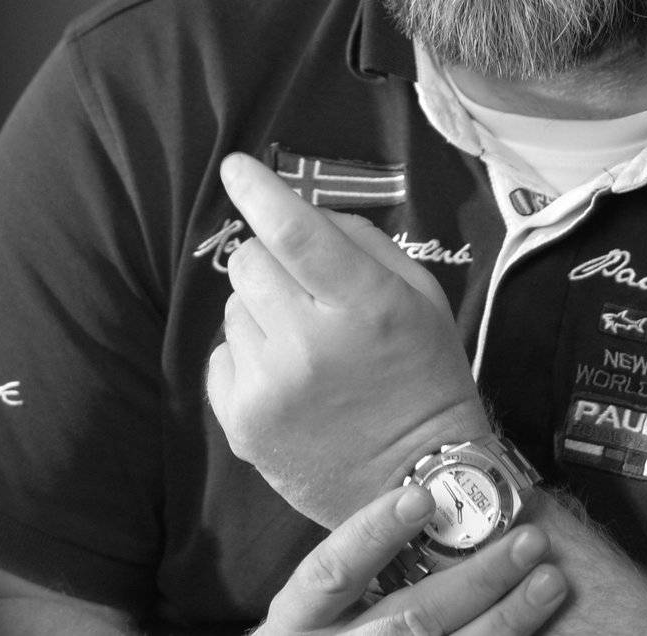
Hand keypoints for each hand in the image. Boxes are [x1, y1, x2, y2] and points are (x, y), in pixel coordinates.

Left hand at [207, 151, 491, 525]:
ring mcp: (270, 388)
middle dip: (270, 258)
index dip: (260, 192)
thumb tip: (302, 209)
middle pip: (250, 261)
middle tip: (303, 286)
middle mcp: (309, 344)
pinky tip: (284, 375)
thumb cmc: (424, 373)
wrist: (415, 480)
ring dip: (262, 309)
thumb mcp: (419, 295)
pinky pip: (222, 354)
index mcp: (363, 305)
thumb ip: (363, 243)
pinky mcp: (242, 424)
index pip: (296, 233)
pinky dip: (248, 354)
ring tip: (303, 341)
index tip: (236, 166)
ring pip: (234, 307)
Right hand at [256, 482, 567, 634]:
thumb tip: (437, 501)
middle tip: (529, 540)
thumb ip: (366, 566)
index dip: (374, 533)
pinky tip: (540, 632)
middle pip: (408, 619)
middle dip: (476, 579)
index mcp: (298, 620)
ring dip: (506, 621)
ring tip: (550, 583)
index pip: (332, 570)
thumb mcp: (320, 607)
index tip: (422, 498)